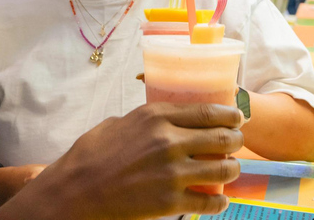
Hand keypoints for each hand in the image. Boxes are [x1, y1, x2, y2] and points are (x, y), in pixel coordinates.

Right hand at [2, 102, 244, 219]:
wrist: (75, 192)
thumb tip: (161, 122)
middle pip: (221, 137)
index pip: (206, 112)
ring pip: (223, 169)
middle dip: (235, 140)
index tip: (238, 118)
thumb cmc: (90, 156)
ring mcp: (172, 172)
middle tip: (237, 143)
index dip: (229, 115)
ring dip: (231, 170)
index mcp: (155, 117)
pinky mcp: (170, 201)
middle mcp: (168, 140)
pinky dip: (218, 202)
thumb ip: (144, 121)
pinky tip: (218, 201)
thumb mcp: (117, 124)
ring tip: (229, 171)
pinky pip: (209, 202)